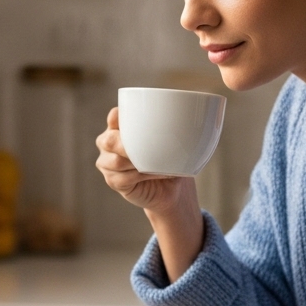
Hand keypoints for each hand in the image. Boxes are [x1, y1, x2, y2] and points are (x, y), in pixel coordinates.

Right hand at [96, 107, 205, 278]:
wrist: (173, 189)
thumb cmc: (172, 159)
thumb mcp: (176, 141)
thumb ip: (177, 127)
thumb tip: (198, 116)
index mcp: (123, 127)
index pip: (114, 116)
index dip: (117, 117)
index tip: (128, 117)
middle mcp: (110, 144)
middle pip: (107, 140)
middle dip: (121, 143)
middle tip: (141, 146)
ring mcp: (108, 164)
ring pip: (114, 161)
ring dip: (136, 162)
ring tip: (156, 163)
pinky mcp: (114, 182)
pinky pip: (122, 178)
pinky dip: (140, 176)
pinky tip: (153, 173)